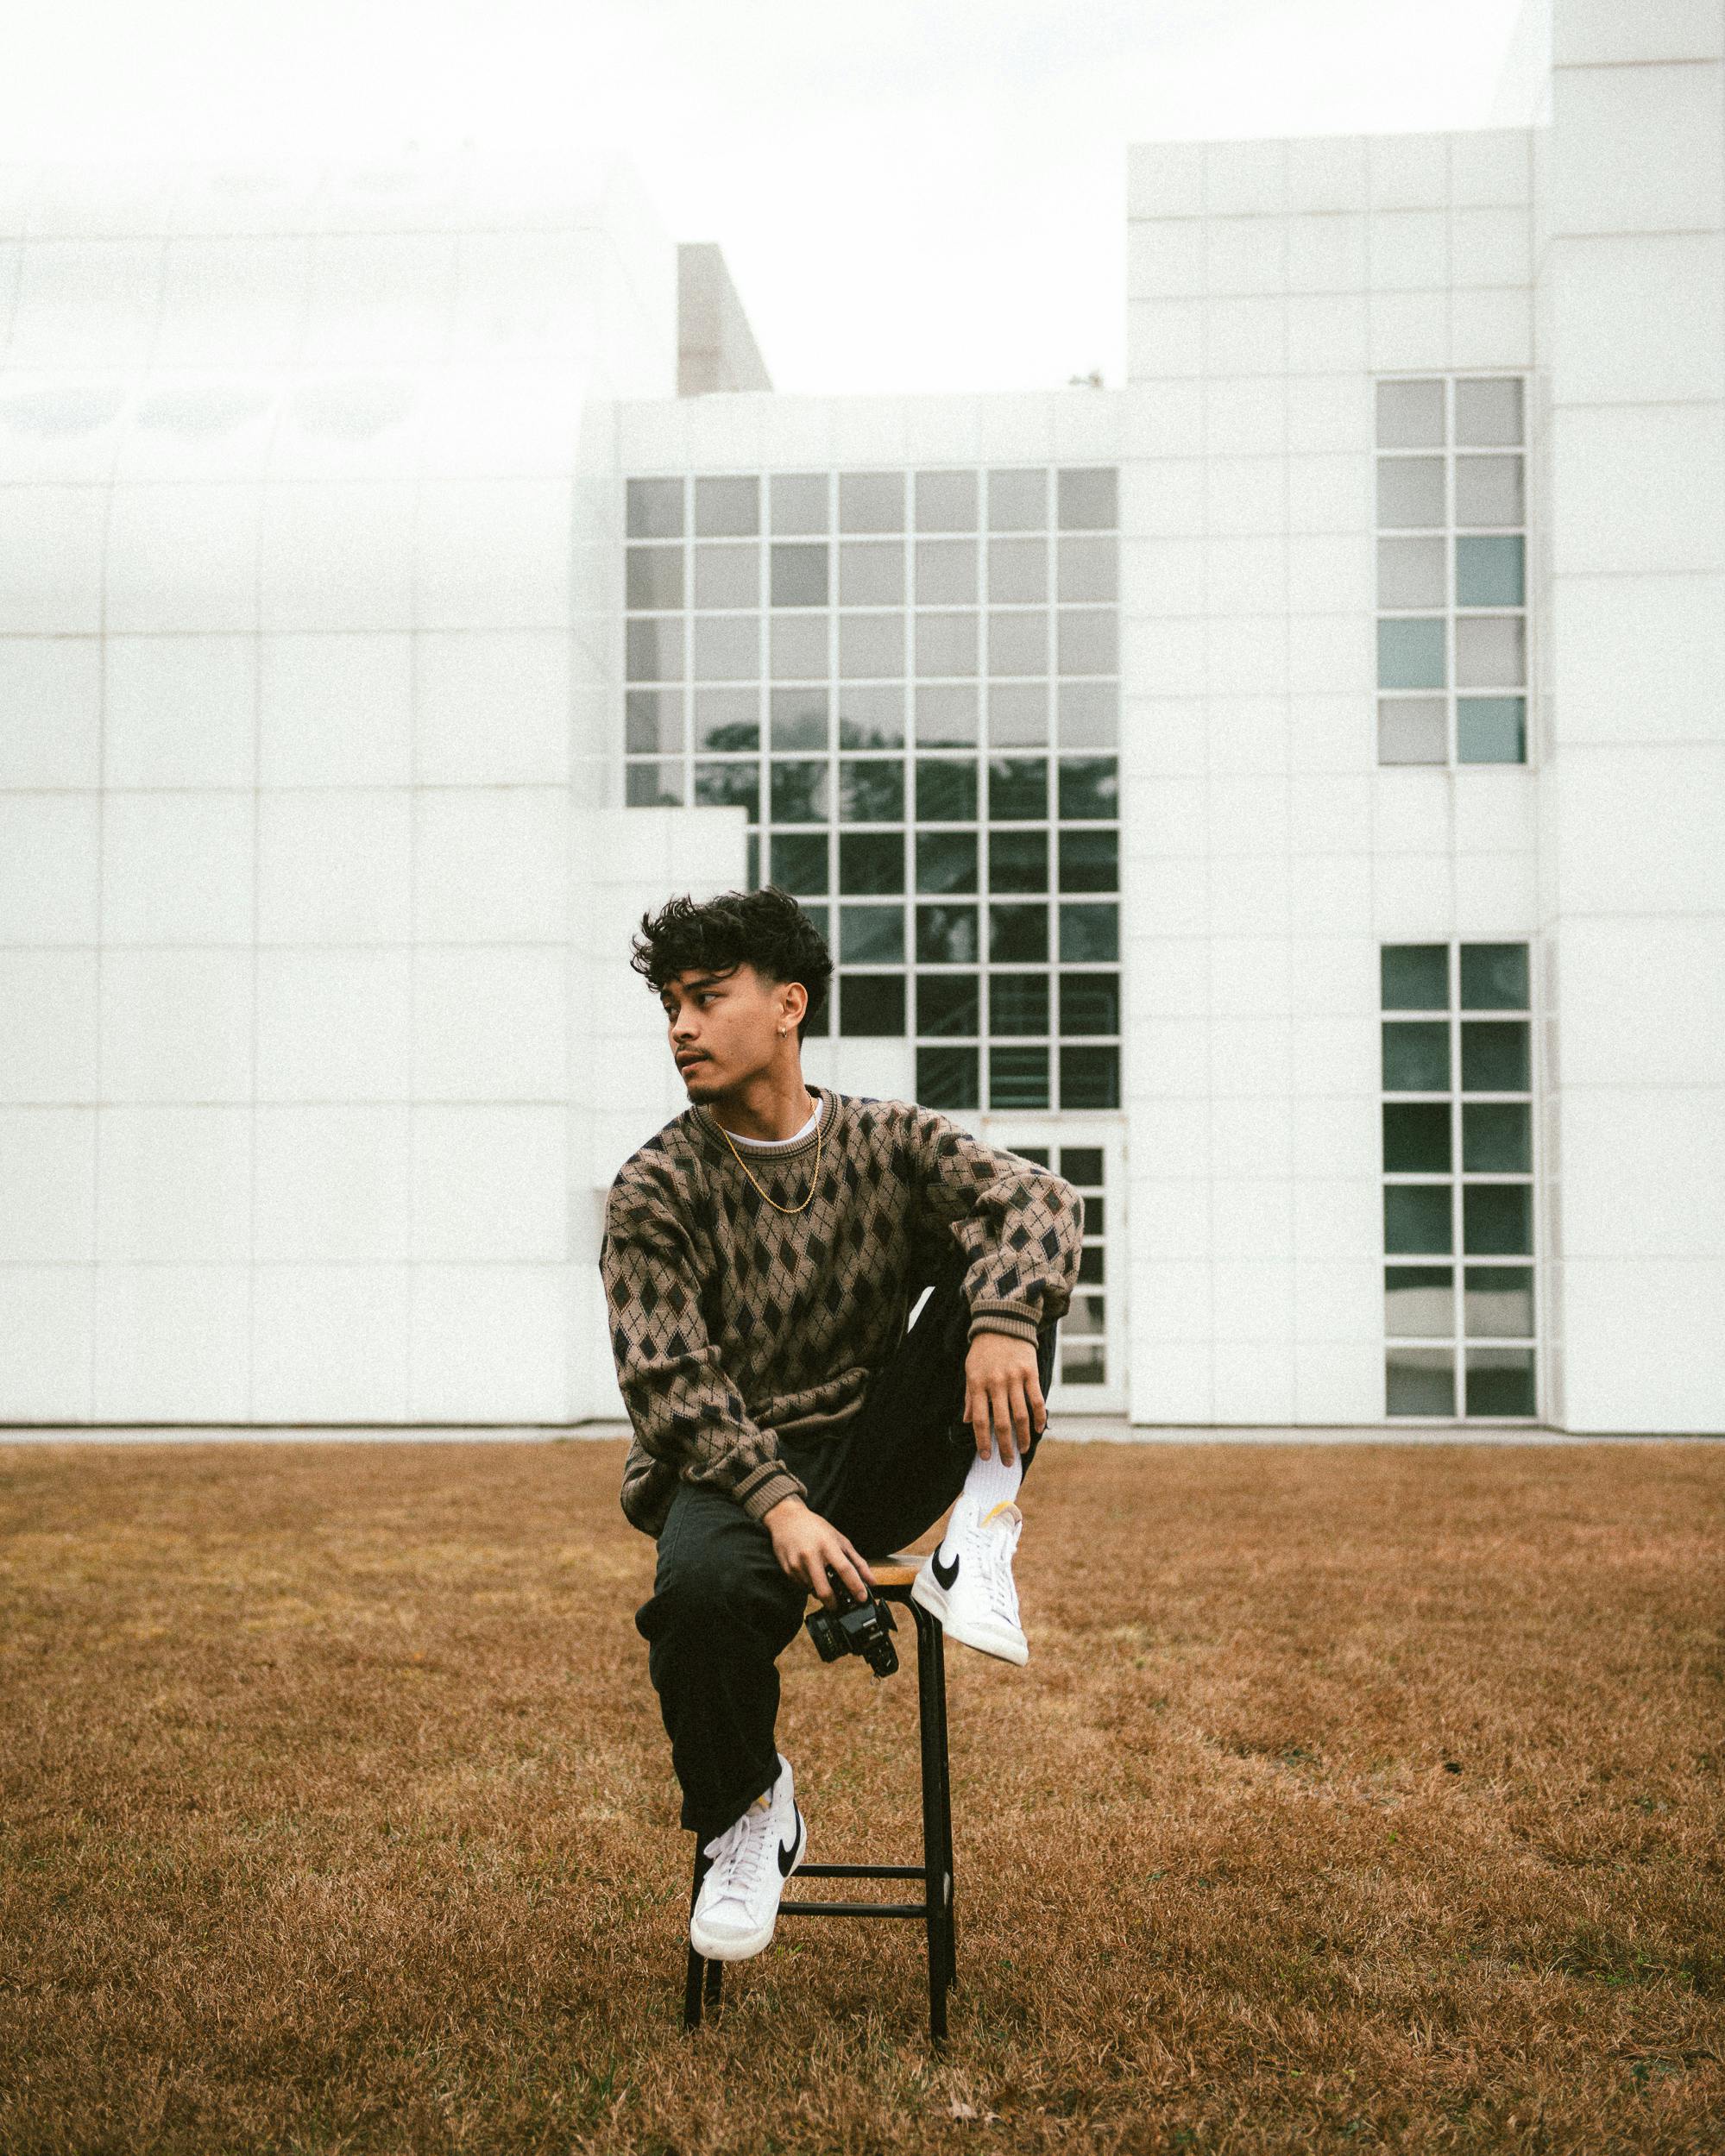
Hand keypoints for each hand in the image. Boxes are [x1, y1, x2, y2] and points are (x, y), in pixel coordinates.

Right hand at [762, 1496, 875, 1607]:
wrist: (786, 1518)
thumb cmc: (816, 1528)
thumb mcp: (840, 1540)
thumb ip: (857, 1561)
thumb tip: (872, 1581)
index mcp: (827, 1545)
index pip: (844, 1569)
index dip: (855, 1586)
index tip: (862, 1598)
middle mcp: (811, 1555)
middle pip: (824, 1590)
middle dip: (833, 1603)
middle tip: (838, 1606)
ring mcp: (797, 1563)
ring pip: (812, 1590)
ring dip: (819, 1591)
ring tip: (822, 1578)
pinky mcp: (787, 1569)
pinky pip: (801, 1587)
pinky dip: (809, 1585)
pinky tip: (810, 1573)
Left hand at [964, 1332, 1045, 1464]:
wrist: (1002, 1321)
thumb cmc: (983, 1350)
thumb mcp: (970, 1371)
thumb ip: (971, 1397)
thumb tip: (968, 1421)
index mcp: (978, 1384)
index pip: (980, 1420)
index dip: (982, 1441)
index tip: (986, 1457)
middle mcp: (996, 1383)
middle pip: (1002, 1422)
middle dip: (1004, 1446)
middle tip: (1007, 1462)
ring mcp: (1014, 1378)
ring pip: (1020, 1415)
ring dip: (1022, 1437)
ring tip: (1022, 1450)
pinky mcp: (1030, 1372)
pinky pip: (1036, 1400)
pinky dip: (1038, 1417)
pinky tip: (1037, 1429)